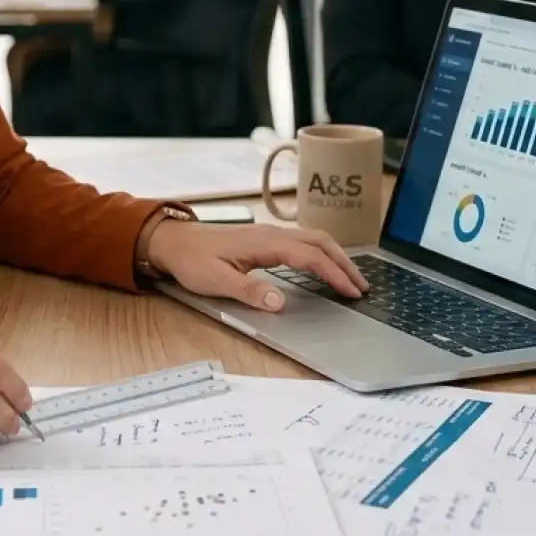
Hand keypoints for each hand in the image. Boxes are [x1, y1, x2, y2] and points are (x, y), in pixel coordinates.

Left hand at [147, 218, 368, 311]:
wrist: (173, 240)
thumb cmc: (192, 260)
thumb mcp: (216, 280)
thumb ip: (249, 290)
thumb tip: (279, 301)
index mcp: (264, 243)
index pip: (310, 256)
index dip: (334, 274)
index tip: (352, 291)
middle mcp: (271, 234)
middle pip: (319, 241)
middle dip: (344, 262)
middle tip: (362, 286)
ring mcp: (269, 233)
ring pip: (312, 238)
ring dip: (335, 256)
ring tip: (350, 278)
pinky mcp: (264, 238)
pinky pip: (302, 240)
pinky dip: (320, 252)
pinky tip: (323, 266)